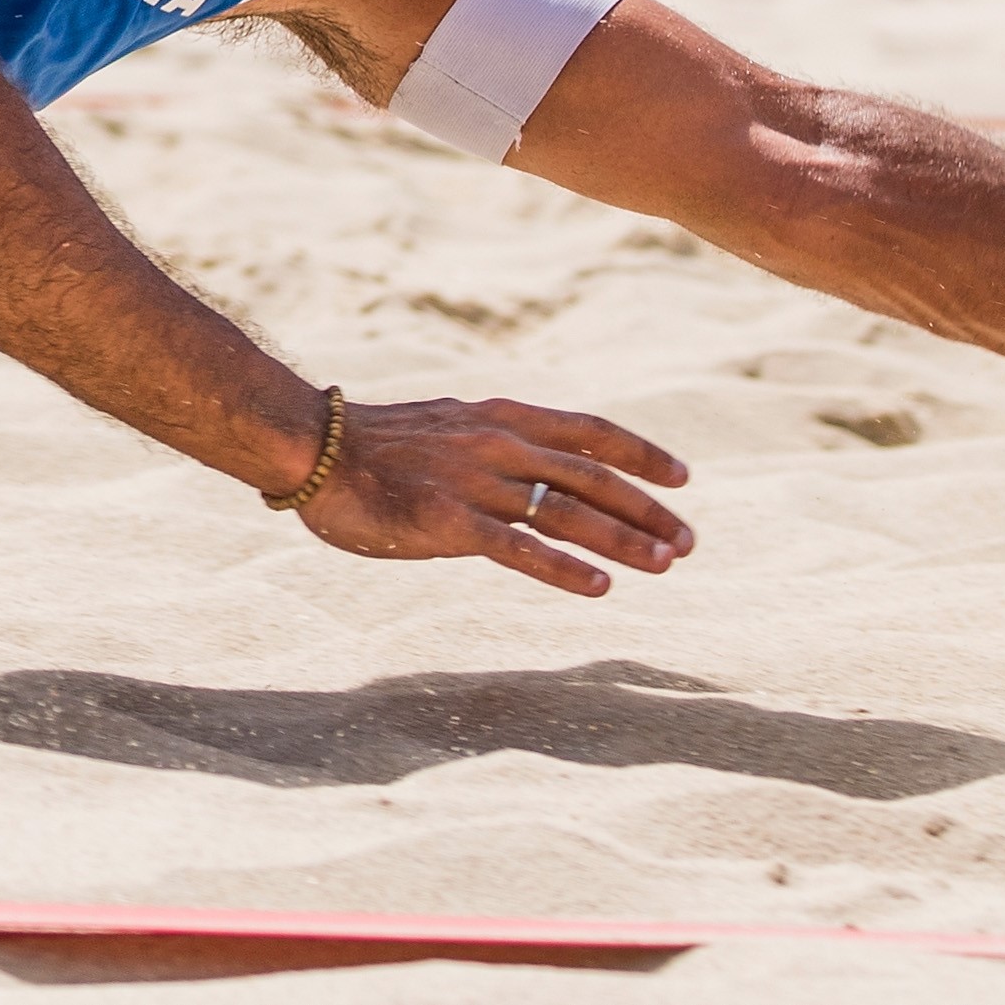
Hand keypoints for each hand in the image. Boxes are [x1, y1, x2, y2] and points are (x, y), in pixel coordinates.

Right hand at [295, 397, 694, 596]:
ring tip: (666, 563)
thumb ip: (494, 444)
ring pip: (569, 511)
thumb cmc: (376, 444)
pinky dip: (566, 568)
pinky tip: (601, 587)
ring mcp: (477, 483)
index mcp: (501, 418)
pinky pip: (521, 548)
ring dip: (624, 539)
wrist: (316, 448)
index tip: (682, 476)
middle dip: (648, 508)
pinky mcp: (451, 523)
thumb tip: (532, 465)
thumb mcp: (449, 426)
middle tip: (688, 539)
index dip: (640, 454)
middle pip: (593, 477)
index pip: (589, 433)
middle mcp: (499, 445)